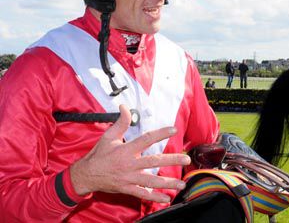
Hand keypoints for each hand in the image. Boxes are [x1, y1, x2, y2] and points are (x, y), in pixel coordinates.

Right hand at [70, 105, 190, 202]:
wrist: (85, 176)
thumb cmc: (99, 155)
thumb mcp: (108, 137)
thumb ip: (120, 123)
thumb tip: (125, 107)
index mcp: (126, 150)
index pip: (146, 139)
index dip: (160, 133)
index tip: (174, 129)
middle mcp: (129, 164)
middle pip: (154, 161)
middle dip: (172, 160)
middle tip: (186, 159)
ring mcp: (129, 178)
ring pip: (151, 181)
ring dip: (168, 182)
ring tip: (182, 183)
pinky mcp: (127, 189)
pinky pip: (143, 194)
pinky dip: (155, 197)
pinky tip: (167, 199)